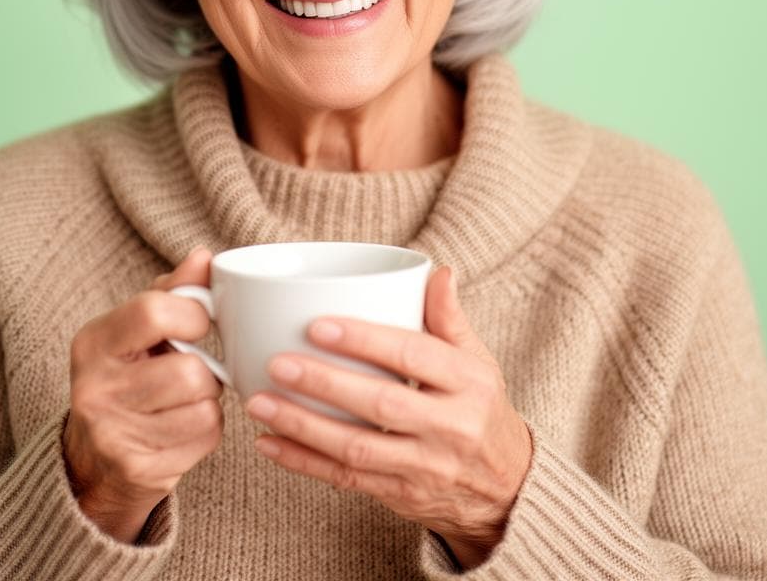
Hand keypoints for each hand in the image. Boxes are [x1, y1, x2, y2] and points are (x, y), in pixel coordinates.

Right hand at [62, 247, 223, 543]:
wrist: (95, 461)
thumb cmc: (128, 376)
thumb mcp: (137, 329)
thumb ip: (174, 291)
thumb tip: (204, 256)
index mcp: (93, 342)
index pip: (154, 311)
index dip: (193, 315)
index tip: (199, 324)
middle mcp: (94, 388)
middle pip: (189, 370)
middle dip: (205, 370)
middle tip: (192, 371)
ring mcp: (112, 434)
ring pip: (204, 406)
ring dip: (208, 401)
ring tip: (186, 400)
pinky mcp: (137, 470)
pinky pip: (206, 439)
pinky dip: (207, 430)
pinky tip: (183, 428)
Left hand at [244, 265, 531, 569]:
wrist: (506, 488)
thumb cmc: (480, 407)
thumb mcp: (477, 360)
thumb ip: (449, 317)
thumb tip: (437, 270)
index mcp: (468, 383)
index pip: (413, 355)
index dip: (365, 340)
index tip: (317, 325)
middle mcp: (451, 426)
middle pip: (382, 404)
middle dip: (325, 384)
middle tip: (277, 362)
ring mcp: (426, 467)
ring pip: (358, 448)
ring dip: (303, 426)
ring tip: (259, 401)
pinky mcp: (401, 496)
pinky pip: (347, 480)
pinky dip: (304, 462)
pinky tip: (269, 442)